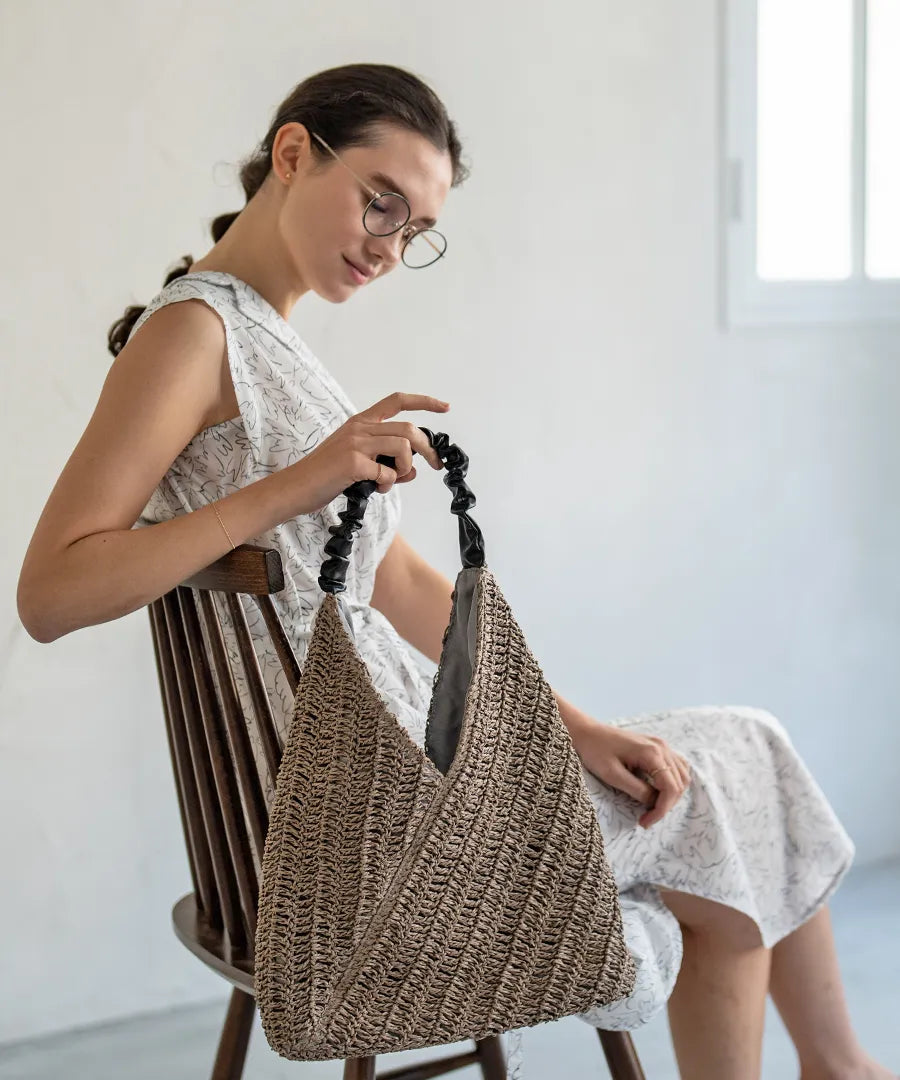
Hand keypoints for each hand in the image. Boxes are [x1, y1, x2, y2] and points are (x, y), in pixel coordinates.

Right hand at [296, 392, 449, 511]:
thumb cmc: (326, 476)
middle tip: (436, 465)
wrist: (295, 487)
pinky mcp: (352, 462)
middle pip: (409, 429)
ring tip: (391, 481)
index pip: (396, 401)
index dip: (424, 401)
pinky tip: (373, 488)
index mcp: (361, 422)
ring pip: (403, 448)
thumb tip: (415, 470)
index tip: (445, 407)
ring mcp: (355, 443)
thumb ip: (386, 460)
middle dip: (429, 448)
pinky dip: (387, 484)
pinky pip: (387, 473)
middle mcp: (359, 427)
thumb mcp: (359, 461)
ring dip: (406, 469)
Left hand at [571, 721, 691, 828]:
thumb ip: (636, 790)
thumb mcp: (612, 774)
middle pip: (678, 784)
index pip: (671, 788)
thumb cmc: (594, 751)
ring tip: (651, 807)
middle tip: (645, 819)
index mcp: (652, 753)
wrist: (587, 732)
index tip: (644, 823)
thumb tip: (654, 803)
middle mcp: (662, 747)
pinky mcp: (657, 746)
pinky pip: (676, 767)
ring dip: (670, 796)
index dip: (661, 810)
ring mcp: (661, 745)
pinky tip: (657, 792)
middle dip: (664, 806)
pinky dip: (672, 782)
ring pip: (681, 777)